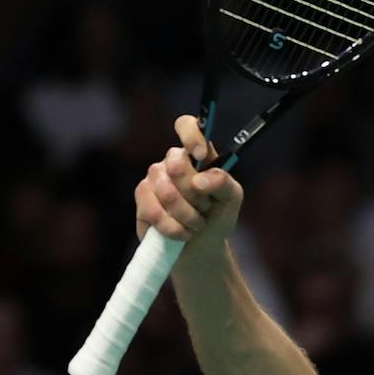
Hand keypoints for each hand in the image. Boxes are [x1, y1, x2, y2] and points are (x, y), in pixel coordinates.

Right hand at [136, 119, 244, 247]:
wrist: (201, 248)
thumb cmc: (217, 218)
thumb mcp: (231, 199)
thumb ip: (223, 183)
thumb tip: (201, 179)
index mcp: (197, 154)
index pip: (186, 125)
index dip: (191, 136)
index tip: (200, 155)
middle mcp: (173, 161)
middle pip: (177, 165)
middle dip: (196, 195)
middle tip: (205, 208)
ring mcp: (154, 178)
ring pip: (167, 191)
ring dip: (188, 215)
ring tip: (196, 223)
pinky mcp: (142, 199)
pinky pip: (154, 211)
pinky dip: (174, 228)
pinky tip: (182, 233)